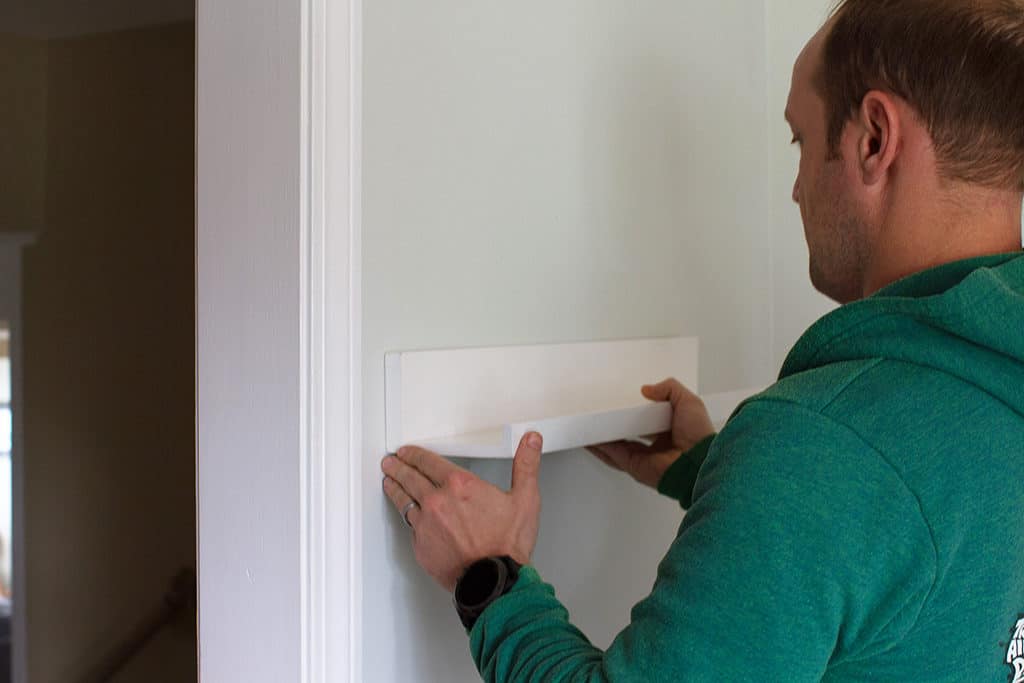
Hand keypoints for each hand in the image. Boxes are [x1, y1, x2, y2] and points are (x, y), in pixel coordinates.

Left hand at [381, 432, 543, 592]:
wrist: (495, 583)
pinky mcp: (421, 547)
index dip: (414, 454)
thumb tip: (531, 442)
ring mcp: (426, 525)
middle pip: (410, 478)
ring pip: (404, 501)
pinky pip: (410, 528)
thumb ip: (526, 466)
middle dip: (398, 468)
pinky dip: (408, 518)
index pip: (428, 461)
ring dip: (395, 489)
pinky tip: (407, 515)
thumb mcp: (525, 500)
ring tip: (389, 482)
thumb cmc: (507, 546)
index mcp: (460, 485)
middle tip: (390, 463)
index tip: (408, 452)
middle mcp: (438, 501)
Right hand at [587, 378, 713, 488]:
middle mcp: (655, 447)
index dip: (634, 413)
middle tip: (601, 414)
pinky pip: (612, 455)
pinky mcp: (633, 466)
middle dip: (614, 426)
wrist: (697, 461)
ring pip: (616, 445)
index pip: (646, 421)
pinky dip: (599, 447)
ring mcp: (643, 458)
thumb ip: (669, 389)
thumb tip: (647, 389)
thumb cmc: (698, 436)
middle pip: (628, 434)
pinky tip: (590, 438)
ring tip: (589, 424)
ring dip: (602, 436)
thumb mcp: (688, 401)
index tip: (622, 404)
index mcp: (669, 432)